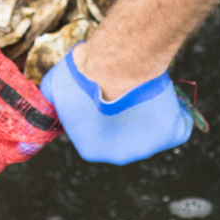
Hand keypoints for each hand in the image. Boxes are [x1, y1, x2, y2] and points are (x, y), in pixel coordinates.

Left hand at [40, 50, 193, 165]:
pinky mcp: (169, 134)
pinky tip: (165, 98)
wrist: (117, 64)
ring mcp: (147, 147)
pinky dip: (175, 115)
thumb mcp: (54, 87)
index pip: (95, 133)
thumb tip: (42, 102)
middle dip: (124, 115)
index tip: (103, 94)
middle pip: (124, 134)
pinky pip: (177, 128)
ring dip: (148, 113)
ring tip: (143, 89)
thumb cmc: (84, 75)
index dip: (99, 111)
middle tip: (124, 90)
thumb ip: (51, 101)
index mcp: (91, 149)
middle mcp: (120, 155)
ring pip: (150, 131)